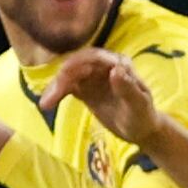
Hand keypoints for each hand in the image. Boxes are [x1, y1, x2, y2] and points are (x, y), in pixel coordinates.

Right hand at [34, 51, 158, 145]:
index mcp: (118, 63)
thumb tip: (115, 70)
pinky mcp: (85, 89)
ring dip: (55, 87)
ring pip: (69, 75)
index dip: (77, 65)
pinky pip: (68, 87)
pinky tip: (47, 104)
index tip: (64, 77)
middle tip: (50, 97)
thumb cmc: (143, 116)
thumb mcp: (138, 105)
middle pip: (77, 65)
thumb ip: (128, 88)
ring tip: (45, 104)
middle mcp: (103, 65)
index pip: (94, 58)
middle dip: (62, 78)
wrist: (140, 130)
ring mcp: (93, 77)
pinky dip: (57, 94)